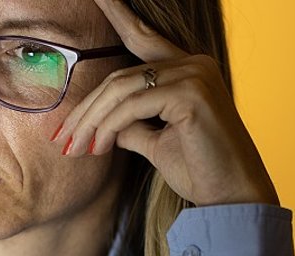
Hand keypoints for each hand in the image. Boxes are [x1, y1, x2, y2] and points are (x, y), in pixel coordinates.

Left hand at [52, 0, 279, 206]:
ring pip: (122, 89)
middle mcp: (195, 64)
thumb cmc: (201, 172)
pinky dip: (109, 127)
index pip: (144, 39)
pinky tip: (99, 147)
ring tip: (75, 149)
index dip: (118, 14)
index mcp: (190, 70)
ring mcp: (195, 75)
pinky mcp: (191, 94)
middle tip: (62, 138)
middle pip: (121, 76)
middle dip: (86, 109)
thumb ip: (133, 124)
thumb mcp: (157, 141)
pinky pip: (133, 106)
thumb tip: (103, 124)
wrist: (232, 198)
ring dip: (91, 121)